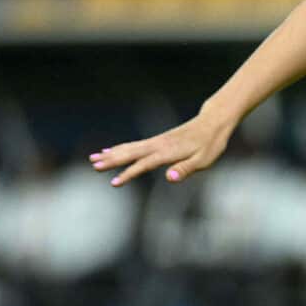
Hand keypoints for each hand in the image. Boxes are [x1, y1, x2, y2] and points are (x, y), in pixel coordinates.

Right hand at [89, 113, 233, 185]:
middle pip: (130, 153)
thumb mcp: (204, 160)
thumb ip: (185, 169)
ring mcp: (156, 141)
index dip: (128, 174)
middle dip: (112, 160)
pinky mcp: (157, 140)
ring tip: (93, 158)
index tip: (114, 183)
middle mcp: (158, 145)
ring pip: (129, 148)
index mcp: (167, 153)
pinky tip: (110, 150)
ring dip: (111, 153)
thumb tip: (169, 178)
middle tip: (93, 166)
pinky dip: (120, 148)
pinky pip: (134, 145)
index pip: (143, 165)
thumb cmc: (210, 145)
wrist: (212, 123)